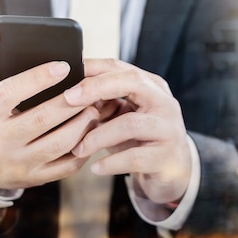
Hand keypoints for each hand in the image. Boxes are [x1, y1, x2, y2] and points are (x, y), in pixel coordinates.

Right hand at [0, 58, 99, 189]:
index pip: (9, 93)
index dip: (37, 78)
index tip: (63, 66)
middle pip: (41, 119)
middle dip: (70, 102)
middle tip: (90, 88)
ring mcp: (19, 164)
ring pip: (59, 144)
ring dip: (82, 124)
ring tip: (94, 108)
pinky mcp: (35, 178)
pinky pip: (66, 166)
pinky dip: (84, 149)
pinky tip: (92, 132)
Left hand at [64, 59, 191, 203]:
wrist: (172, 170)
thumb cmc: (139, 139)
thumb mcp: (121, 116)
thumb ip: (102, 102)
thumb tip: (65, 92)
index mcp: (151, 86)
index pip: (120, 67)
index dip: (92, 68)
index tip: (64, 74)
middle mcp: (163, 102)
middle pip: (132, 82)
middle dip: (96, 87)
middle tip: (68, 99)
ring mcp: (168, 129)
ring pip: (130, 124)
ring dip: (98, 136)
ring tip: (77, 148)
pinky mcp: (166, 157)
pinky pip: (134, 158)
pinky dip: (111, 163)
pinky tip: (95, 167)